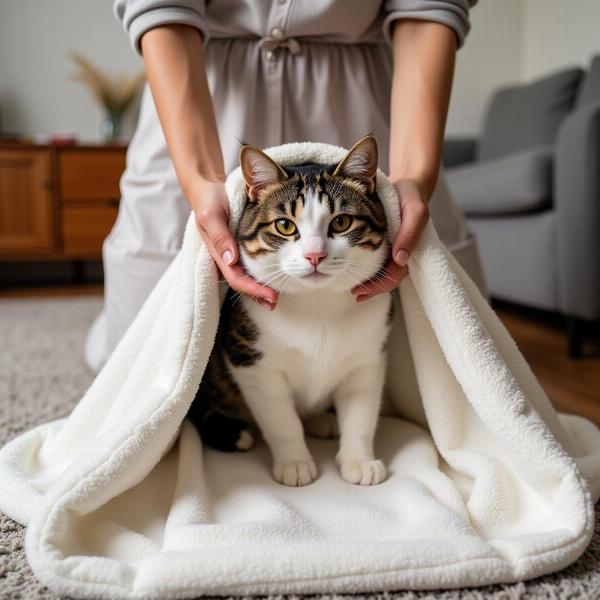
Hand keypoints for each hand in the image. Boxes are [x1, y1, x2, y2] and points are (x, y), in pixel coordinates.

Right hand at [191, 179, 278, 309]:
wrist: (206, 188)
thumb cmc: (209, 199)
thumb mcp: (212, 213)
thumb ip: (220, 236)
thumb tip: (230, 259)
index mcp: (217, 252)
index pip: (236, 278)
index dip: (253, 289)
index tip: (271, 296)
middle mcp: (223, 257)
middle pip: (240, 283)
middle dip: (257, 295)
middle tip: (275, 303)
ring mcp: (228, 254)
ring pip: (243, 277)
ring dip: (257, 289)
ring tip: (274, 298)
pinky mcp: (235, 248)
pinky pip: (246, 267)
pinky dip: (257, 276)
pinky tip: (269, 280)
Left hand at [351, 179, 428, 301]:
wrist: (406, 184)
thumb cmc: (410, 197)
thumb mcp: (414, 210)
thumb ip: (409, 233)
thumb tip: (400, 259)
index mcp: (410, 248)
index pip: (396, 272)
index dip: (380, 284)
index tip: (361, 291)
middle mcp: (401, 252)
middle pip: (389, 278)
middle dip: (373, 289)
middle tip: (355, 295)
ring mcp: (394, 249)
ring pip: (383, 272)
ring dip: (370, 283)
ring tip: (353, 291)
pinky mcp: (385, 244)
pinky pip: (378, 262)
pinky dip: (367, 270)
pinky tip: (353, 273)